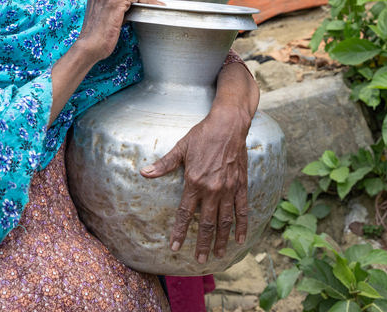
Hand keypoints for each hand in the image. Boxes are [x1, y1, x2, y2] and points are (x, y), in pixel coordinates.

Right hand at [76, 0, 159, 62]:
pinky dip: (147, 1)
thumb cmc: (97, 40)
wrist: (89, 47)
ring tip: (157, 5)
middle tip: (153, 4)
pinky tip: (155, 6)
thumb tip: (130, 11)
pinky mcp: (116, 2)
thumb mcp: (106, 21)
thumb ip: (116, 13)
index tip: (143, 4)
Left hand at [141, 57, 258, 261]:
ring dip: (220, 239)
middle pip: (206, 223)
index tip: (174, 247)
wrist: (229, 125)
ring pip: (224, 221)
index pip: (184, 214)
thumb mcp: (181, 148)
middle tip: (199, 260)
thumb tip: (144, 172)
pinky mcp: (241, 185)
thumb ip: (164, 164)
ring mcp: (228, 189)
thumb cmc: (203, 135)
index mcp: (195, 182)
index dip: (179, 232)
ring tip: (217, 254)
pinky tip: (240, 238)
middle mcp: (212, 190)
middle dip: (201, 243)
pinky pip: (242, 210)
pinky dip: (241, 225)